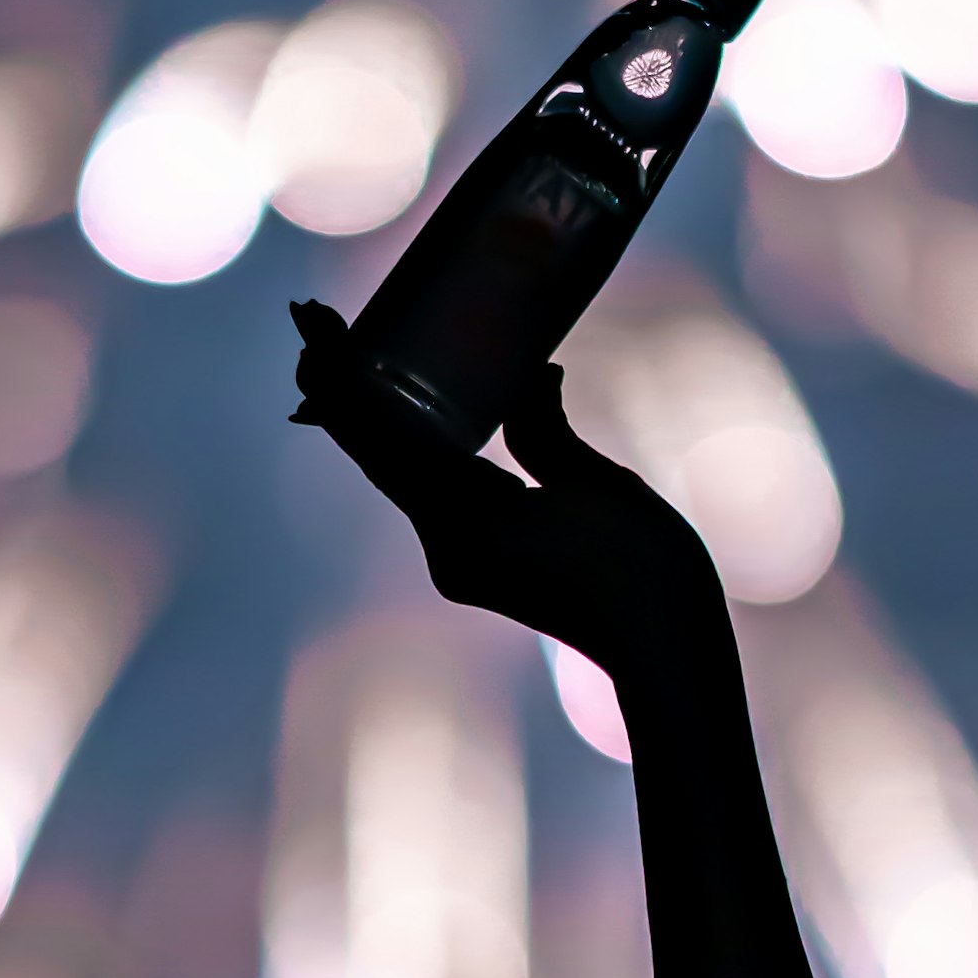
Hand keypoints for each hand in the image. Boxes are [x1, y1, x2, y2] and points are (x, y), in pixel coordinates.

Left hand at [290, 304, 728, 681]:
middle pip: (379, 452)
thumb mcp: (595, 483)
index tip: (311, 324)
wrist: (667, 657)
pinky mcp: (478, 567)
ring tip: (347, 352)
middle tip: (313, 320)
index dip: (344, 376)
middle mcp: (446, 546)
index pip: (384, 434)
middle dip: (345, 388)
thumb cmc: (643, 570)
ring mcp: (458, 562)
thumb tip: (528, 379)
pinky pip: (434, 491)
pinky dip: (418, 444)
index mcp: (466, 522)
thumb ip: (544, 428)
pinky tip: (413, 411)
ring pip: (403, 472)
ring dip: (377, 415)